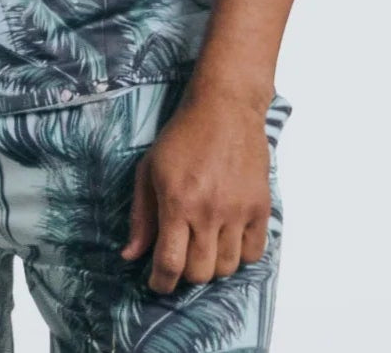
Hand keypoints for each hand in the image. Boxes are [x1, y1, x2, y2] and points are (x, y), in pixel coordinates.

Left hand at [120, 79, 272, 293]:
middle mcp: (208, 211)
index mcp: (176, 202)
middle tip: (180, 259)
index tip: (157, 283)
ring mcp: (237, 210)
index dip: (160, 282)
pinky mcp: (260, 207)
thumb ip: (141, 216)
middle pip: (199, 273)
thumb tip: (130, 256)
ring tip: (203, 247)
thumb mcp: (149, 169)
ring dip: (212, 266)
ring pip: (226, 268)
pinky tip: (228, 239)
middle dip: (185, 275)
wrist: (224, 107)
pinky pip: (254, 253)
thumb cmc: (182, 136)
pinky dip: (240, 255)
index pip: (169, 263)